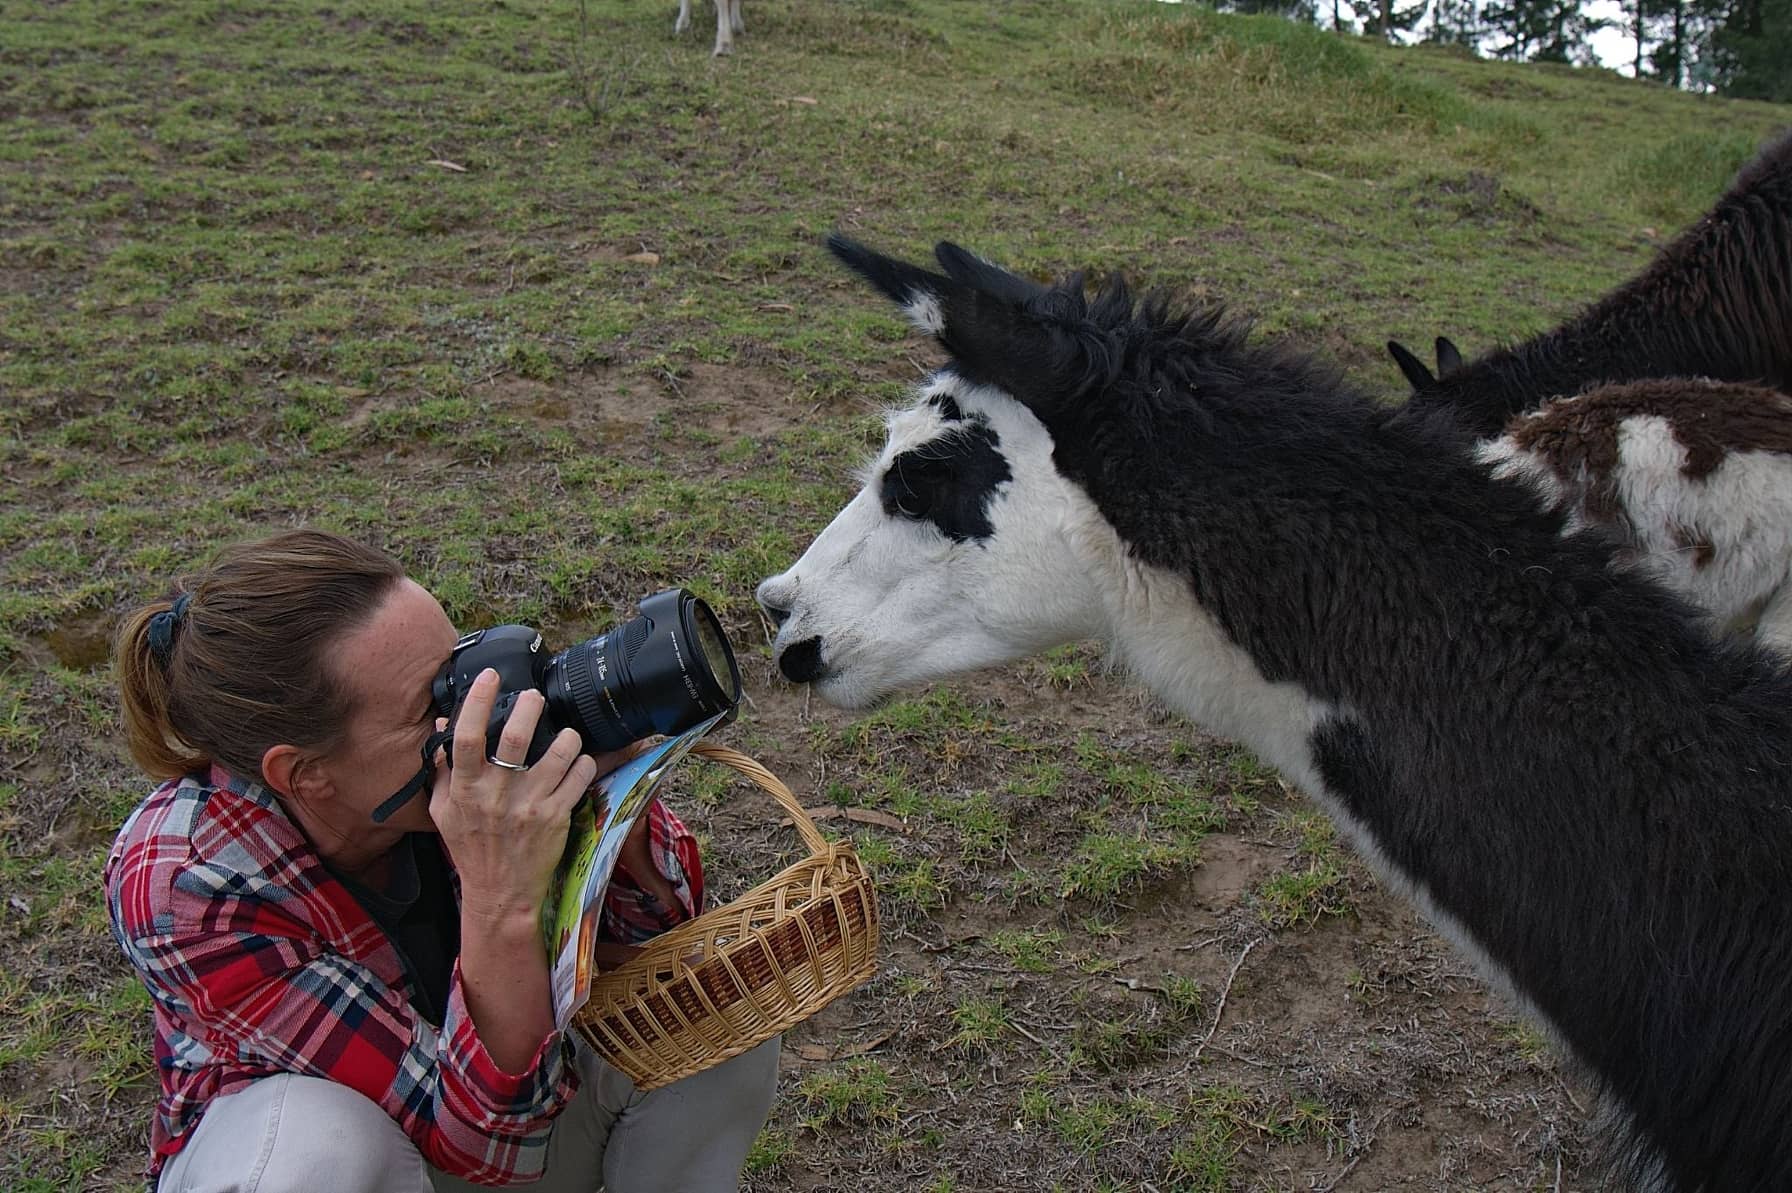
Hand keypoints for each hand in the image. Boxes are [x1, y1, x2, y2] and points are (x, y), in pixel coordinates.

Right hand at [428, 669, 598, 926]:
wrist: (500, 893)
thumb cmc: (471, 849)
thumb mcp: (443, 811)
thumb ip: (441, 768)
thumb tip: (440, 725)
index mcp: (466, 789)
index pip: (467, 737)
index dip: (478, 702)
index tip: (490, 676)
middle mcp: (498, 794)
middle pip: (518, 737)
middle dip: (530, 707)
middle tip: (535, 697)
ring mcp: (530, 805)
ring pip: (559, 753)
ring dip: (567, 736)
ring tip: (566, 734)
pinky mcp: (557, 817)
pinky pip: (579, 777)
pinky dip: (583, 763)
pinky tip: (579, 762)